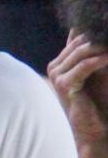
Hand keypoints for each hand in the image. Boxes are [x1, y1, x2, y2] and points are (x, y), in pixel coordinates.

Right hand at [47, 32, 107, 155]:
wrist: (95, 129)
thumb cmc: (100, 101)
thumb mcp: (99, 71)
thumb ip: (96, 53)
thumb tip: (101, 31)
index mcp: (61, 62)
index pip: (77, 36)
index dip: (94, 31)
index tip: (106, 29)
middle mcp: (55, 67)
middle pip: (79, 41)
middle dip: (99, 38)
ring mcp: (56, 76)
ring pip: (81, 51)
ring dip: (101, 47)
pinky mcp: (63, 85)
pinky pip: (84, 65)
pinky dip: (99, 60)